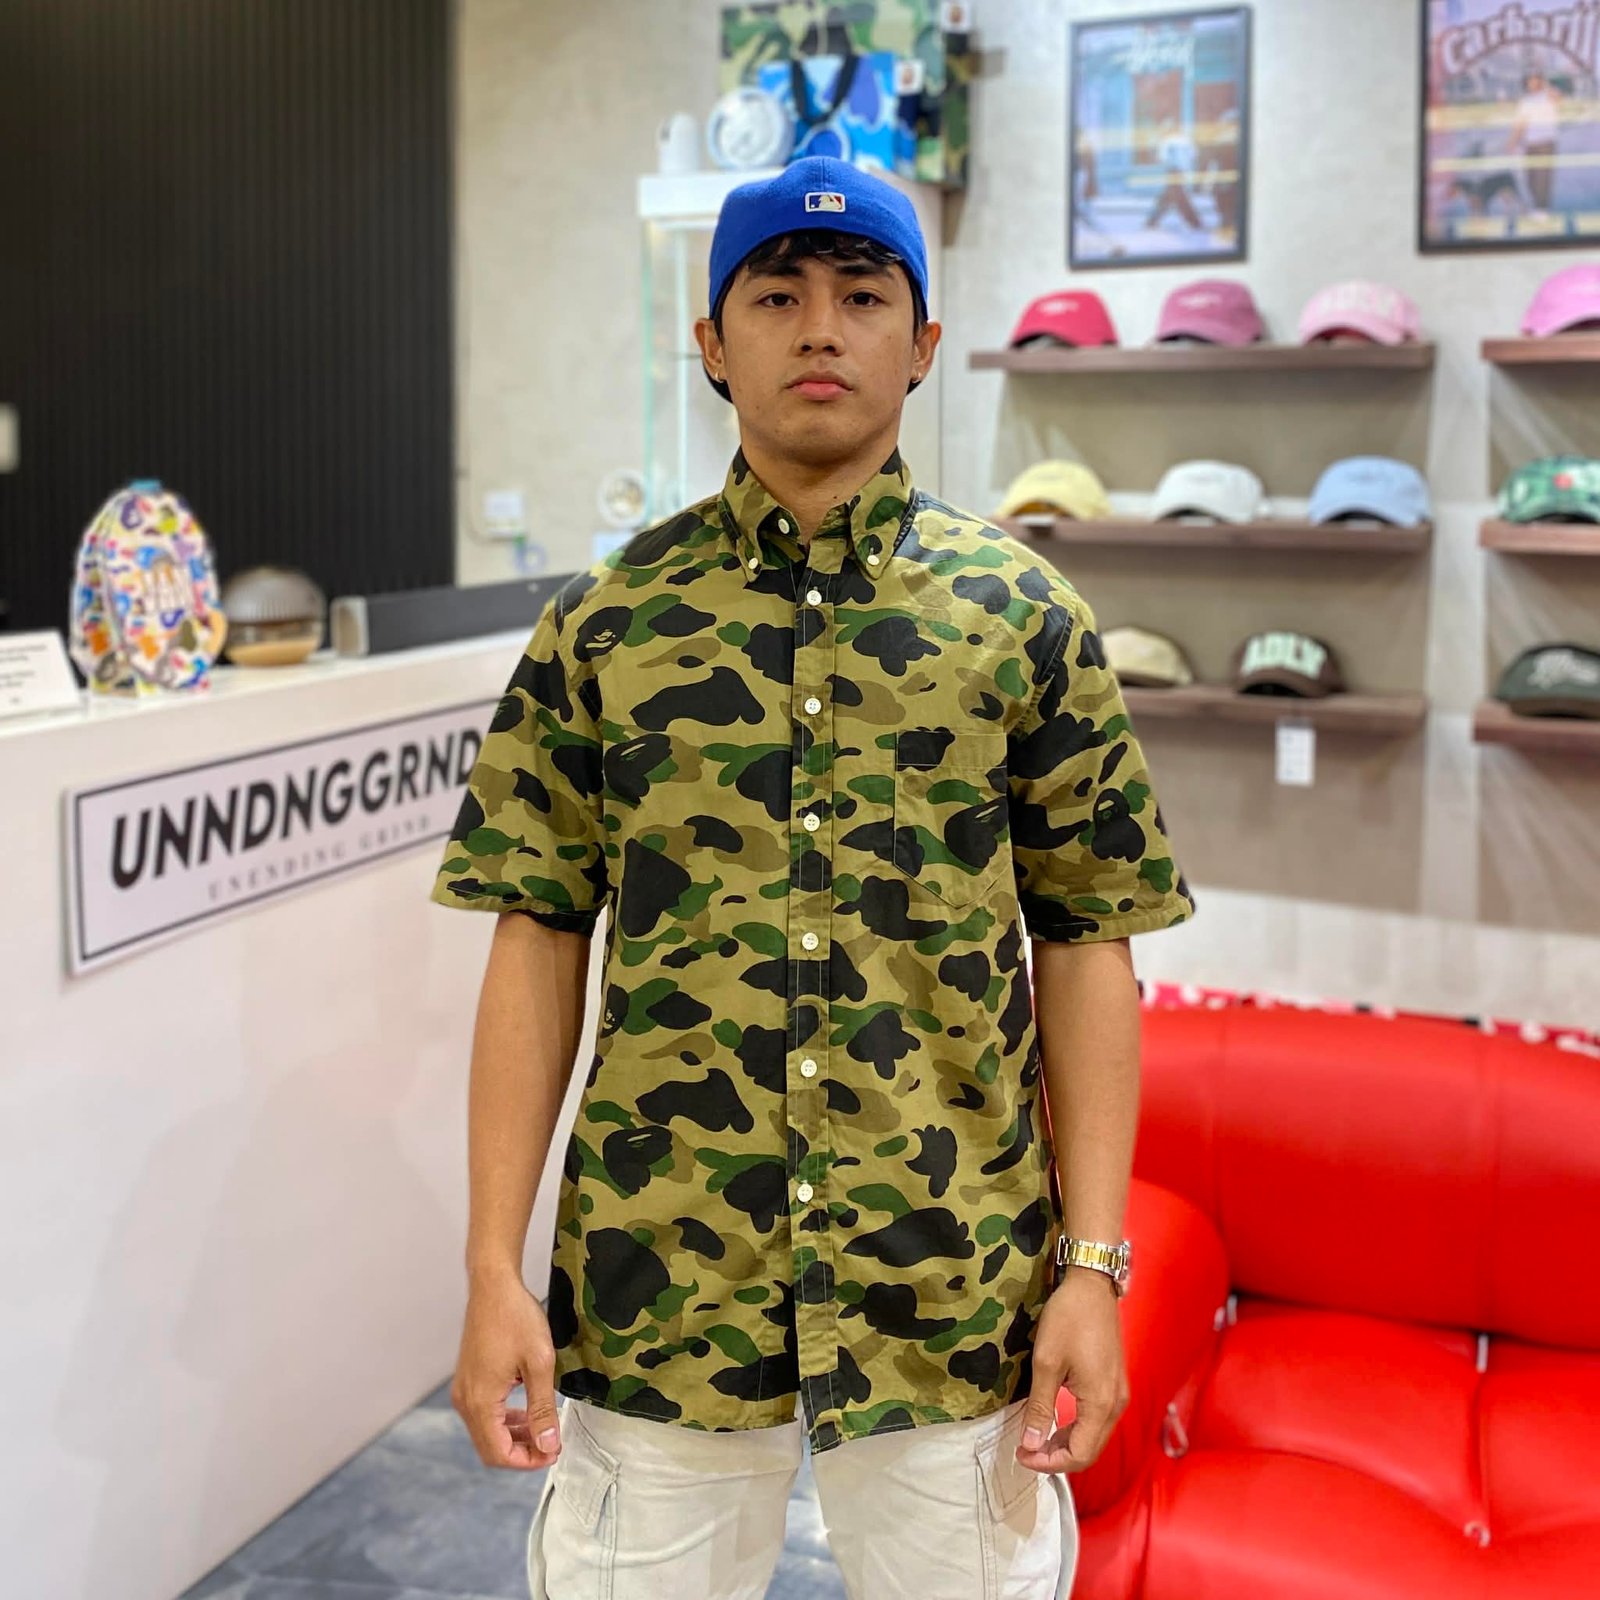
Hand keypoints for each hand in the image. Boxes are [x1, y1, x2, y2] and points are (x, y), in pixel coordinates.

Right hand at [452, 1269, 562, 1470]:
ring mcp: (464, 1390)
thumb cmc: (516, 1318)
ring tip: (544, 1428)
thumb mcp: (539, 1363)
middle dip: (522, 1452)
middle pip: (490, 1448)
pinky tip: (528, 1410)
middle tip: (552, 1443)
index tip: (554, 1451)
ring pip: (487, 1432)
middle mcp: (465, 1401)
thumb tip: (548, 1445)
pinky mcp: (468, 1380)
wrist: (494, 1285)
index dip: (528, 1461)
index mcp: (480, 1402)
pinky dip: (505, 1420)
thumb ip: (543, 1409)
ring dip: (515, 1436)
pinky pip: (484, 1414)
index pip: (498, 1454)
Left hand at [1014, 1269, 1128, 1474]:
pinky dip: (1076, 1429)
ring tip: (1036, 1439)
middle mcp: (1115, 1404)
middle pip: (1089, 1451)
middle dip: (1056, 1458)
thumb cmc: (1069, 1318)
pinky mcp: (1114, 1384)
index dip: (1049, 1463)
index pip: (1079, 1455)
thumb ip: (1040, 1407)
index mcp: (1101, 1404)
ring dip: (1066, 1444)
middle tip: (1025, 1451)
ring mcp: (1118, 1394)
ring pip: (1094, 1437)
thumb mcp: (1046, 1363)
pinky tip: (1056, 1422)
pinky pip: (1097, 1420)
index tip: (1021, 1455)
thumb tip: (1031, 1445)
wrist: (1092, 1286)